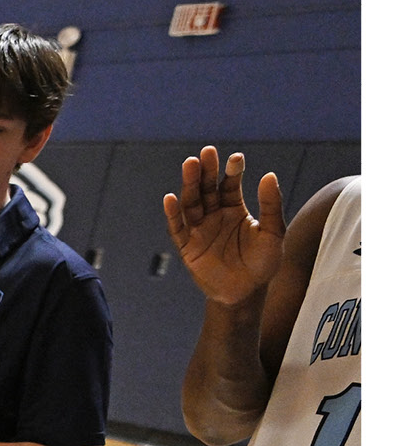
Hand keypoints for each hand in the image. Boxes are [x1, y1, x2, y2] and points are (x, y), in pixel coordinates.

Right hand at [163, 146, 285, 306]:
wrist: (245, 293)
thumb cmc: (262, 263)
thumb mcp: (274, 232)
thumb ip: (271, 206)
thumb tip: (269, 175)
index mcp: (234, 209)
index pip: (230, 185)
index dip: (232, 171)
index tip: (236, 158)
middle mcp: (214, 215)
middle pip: (206, 188)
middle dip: (205, 171)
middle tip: (206, 153)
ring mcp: (199, 229)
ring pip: (190, 202)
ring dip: (188, 184)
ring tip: (190, 165)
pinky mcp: (187, 246)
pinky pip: (177, 227)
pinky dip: (172, 213)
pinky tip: (170, 198)